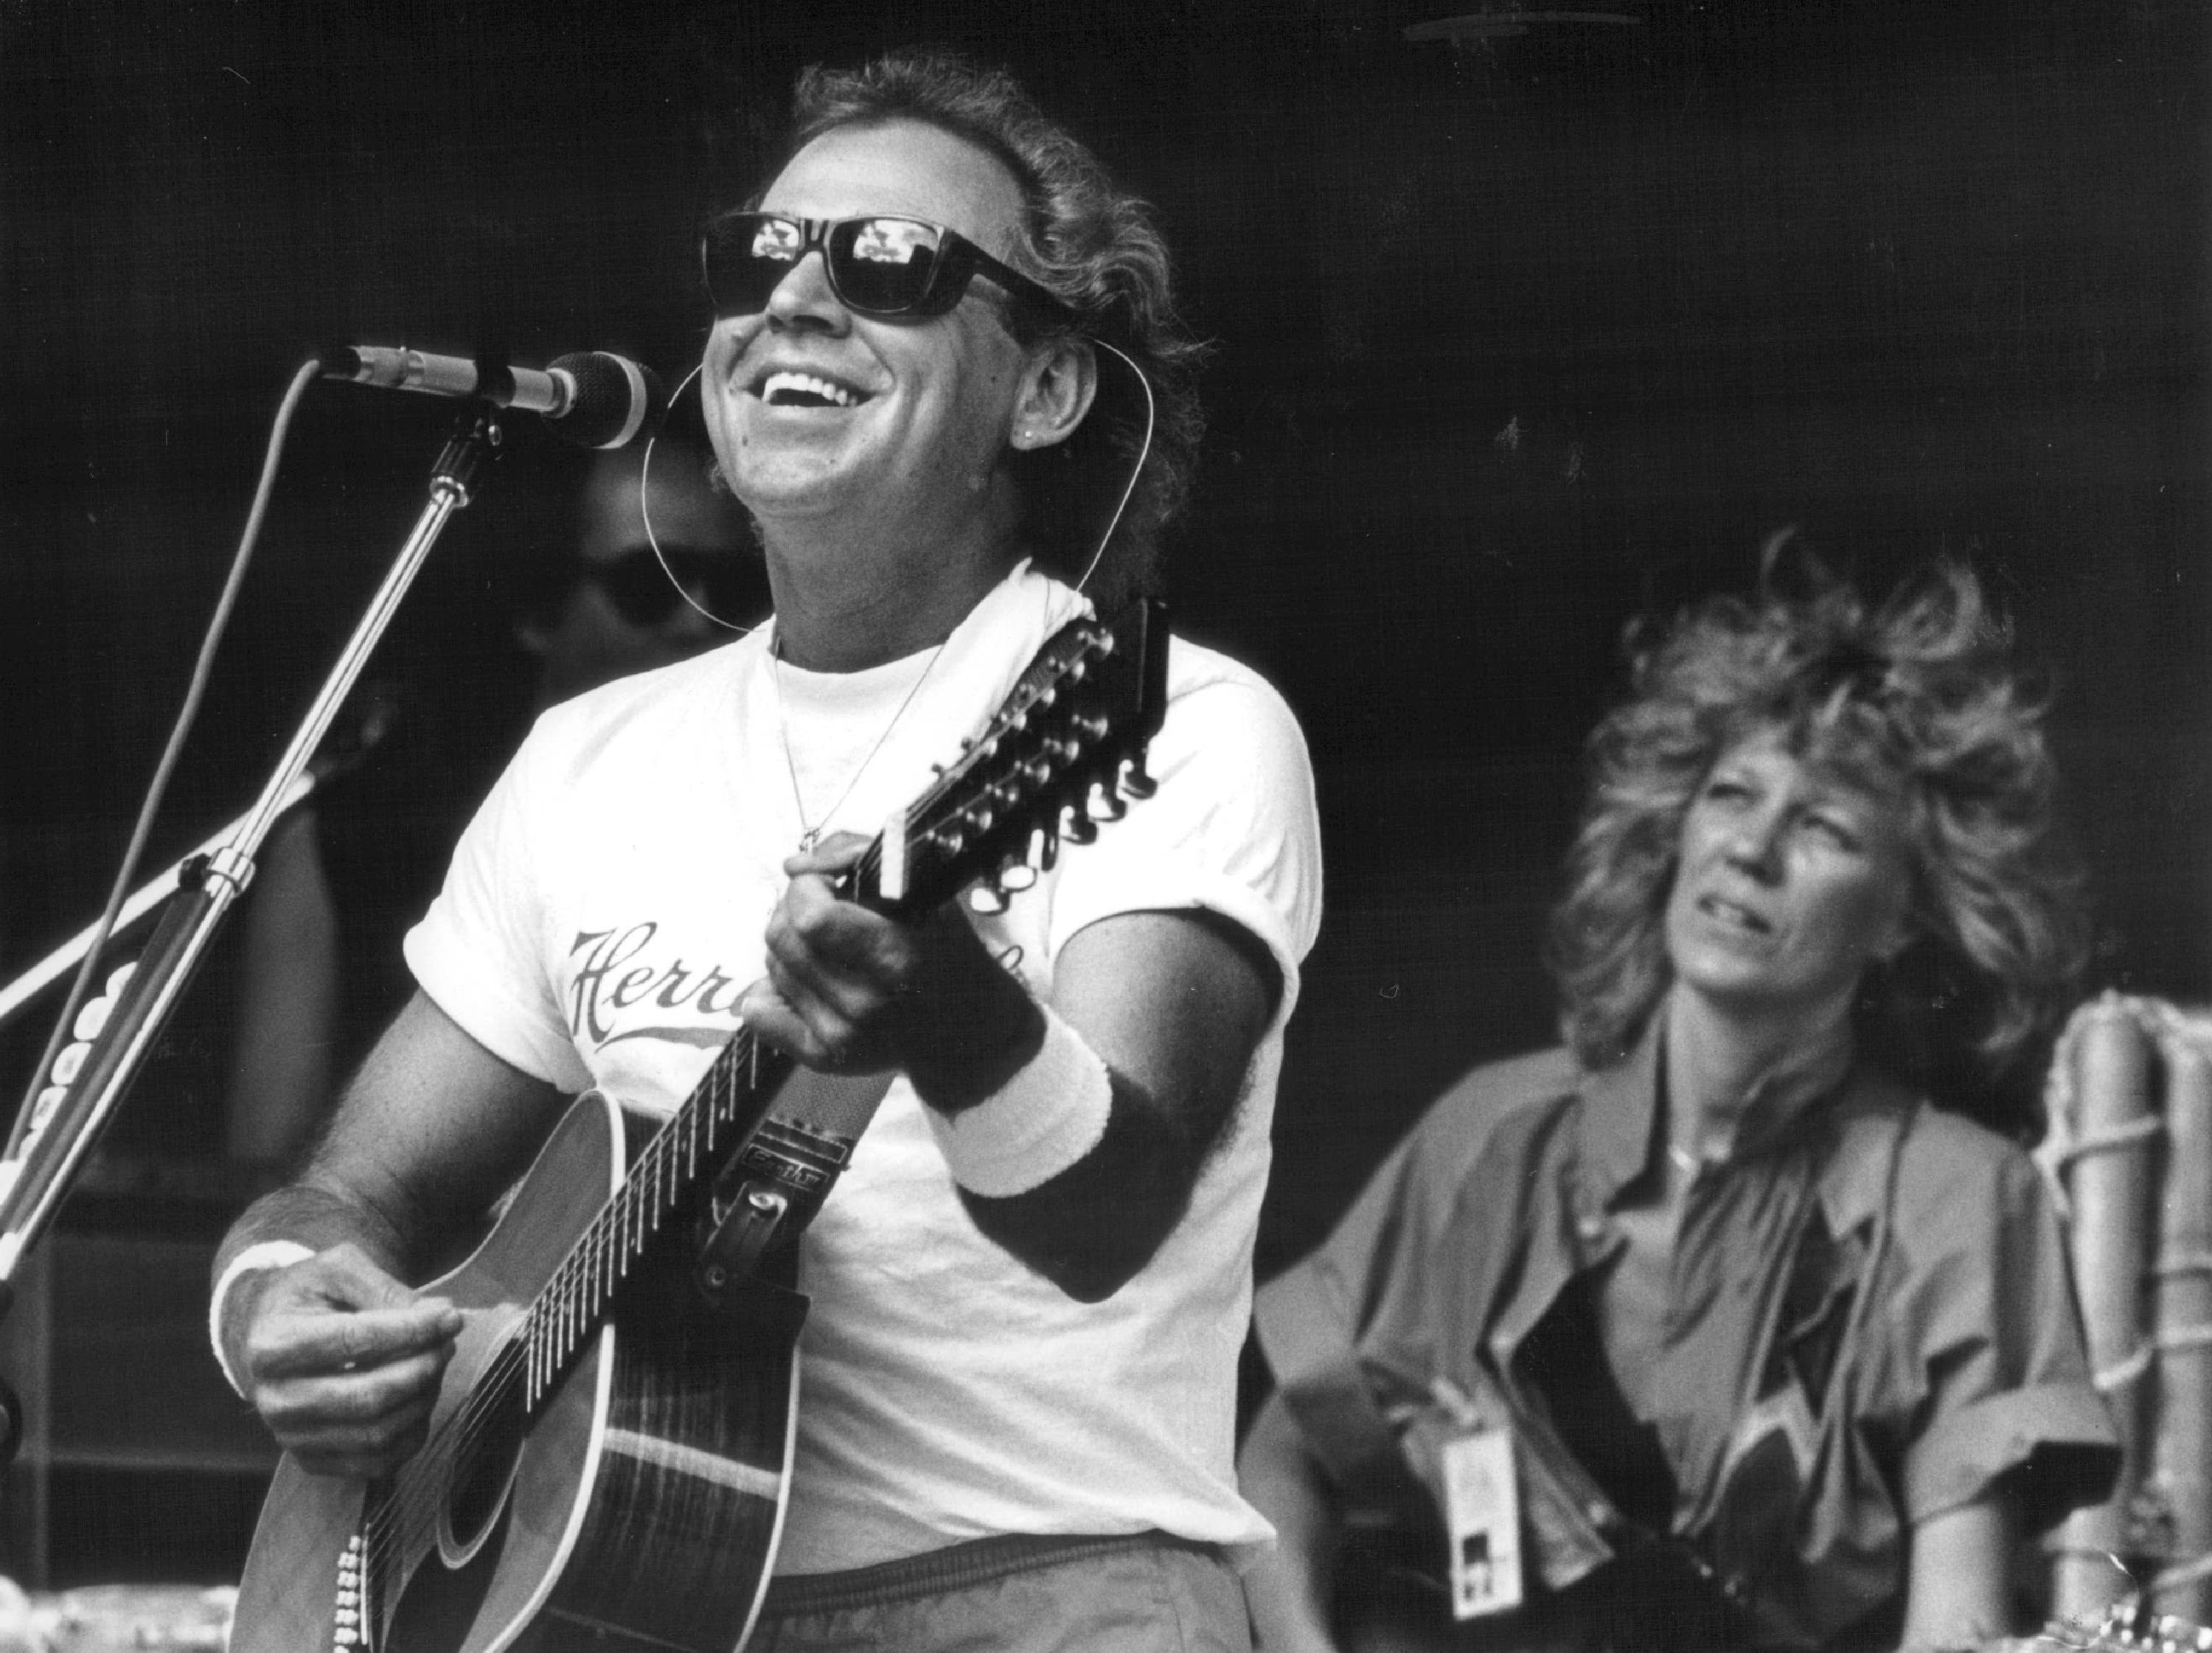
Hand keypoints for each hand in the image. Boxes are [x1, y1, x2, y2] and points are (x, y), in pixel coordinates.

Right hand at [227, 1243, 462, 1478]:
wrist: (265, 1333)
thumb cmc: (307, 1294)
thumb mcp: (338, 1269)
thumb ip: (386, 1290)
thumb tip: (440, 1317)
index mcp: (273, 1346)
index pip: (356, 1342)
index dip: (413, 1331)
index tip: (452, 1318)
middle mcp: (275, 1400)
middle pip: (369, 1397)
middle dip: (423, 1368)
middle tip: (447, 1342)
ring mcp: (291, 1436)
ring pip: (378, 1434)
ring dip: (423, 1397)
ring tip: (434, 1362)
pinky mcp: (312, 1460)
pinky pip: (378, 1463)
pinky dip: (413, 1431)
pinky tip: (420, 1395)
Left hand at [741, 833, 1033, 1086]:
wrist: (967, 1030)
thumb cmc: (945, 952)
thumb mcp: (922, 891)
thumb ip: (858, 856)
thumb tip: (794, 865)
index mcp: (896, 957)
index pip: (811, 916)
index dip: (809, 886)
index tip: (828, 882)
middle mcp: (866, 1003)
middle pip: (782, 937)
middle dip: (794, 909)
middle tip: (823, 908)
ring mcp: (841, 1035)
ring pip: (772, 965)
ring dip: (790, 945)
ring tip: (826, 945)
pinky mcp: (824, 1057)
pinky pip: (759, 1012)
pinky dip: (771, 987)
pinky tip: (805, 979)